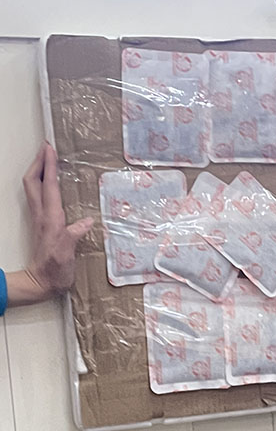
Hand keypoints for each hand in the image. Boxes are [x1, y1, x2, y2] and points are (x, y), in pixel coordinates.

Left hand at [19, 143, 92, 300]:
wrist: (41, 283)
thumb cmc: (55, 271)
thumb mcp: (66, 255)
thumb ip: (74, 236)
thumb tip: (87, 222)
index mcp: (50, 219)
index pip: (48, 187)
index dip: (49, 167)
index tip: (50, 149)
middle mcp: (42, 215)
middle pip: (33, 181)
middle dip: (39, 162)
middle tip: (47, 147)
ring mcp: (40, 218)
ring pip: (33, 187)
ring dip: (39, 170)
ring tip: (48, 159)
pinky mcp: (42, 223)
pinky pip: (39, 196)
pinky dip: (43, 183)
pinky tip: (52, 183)